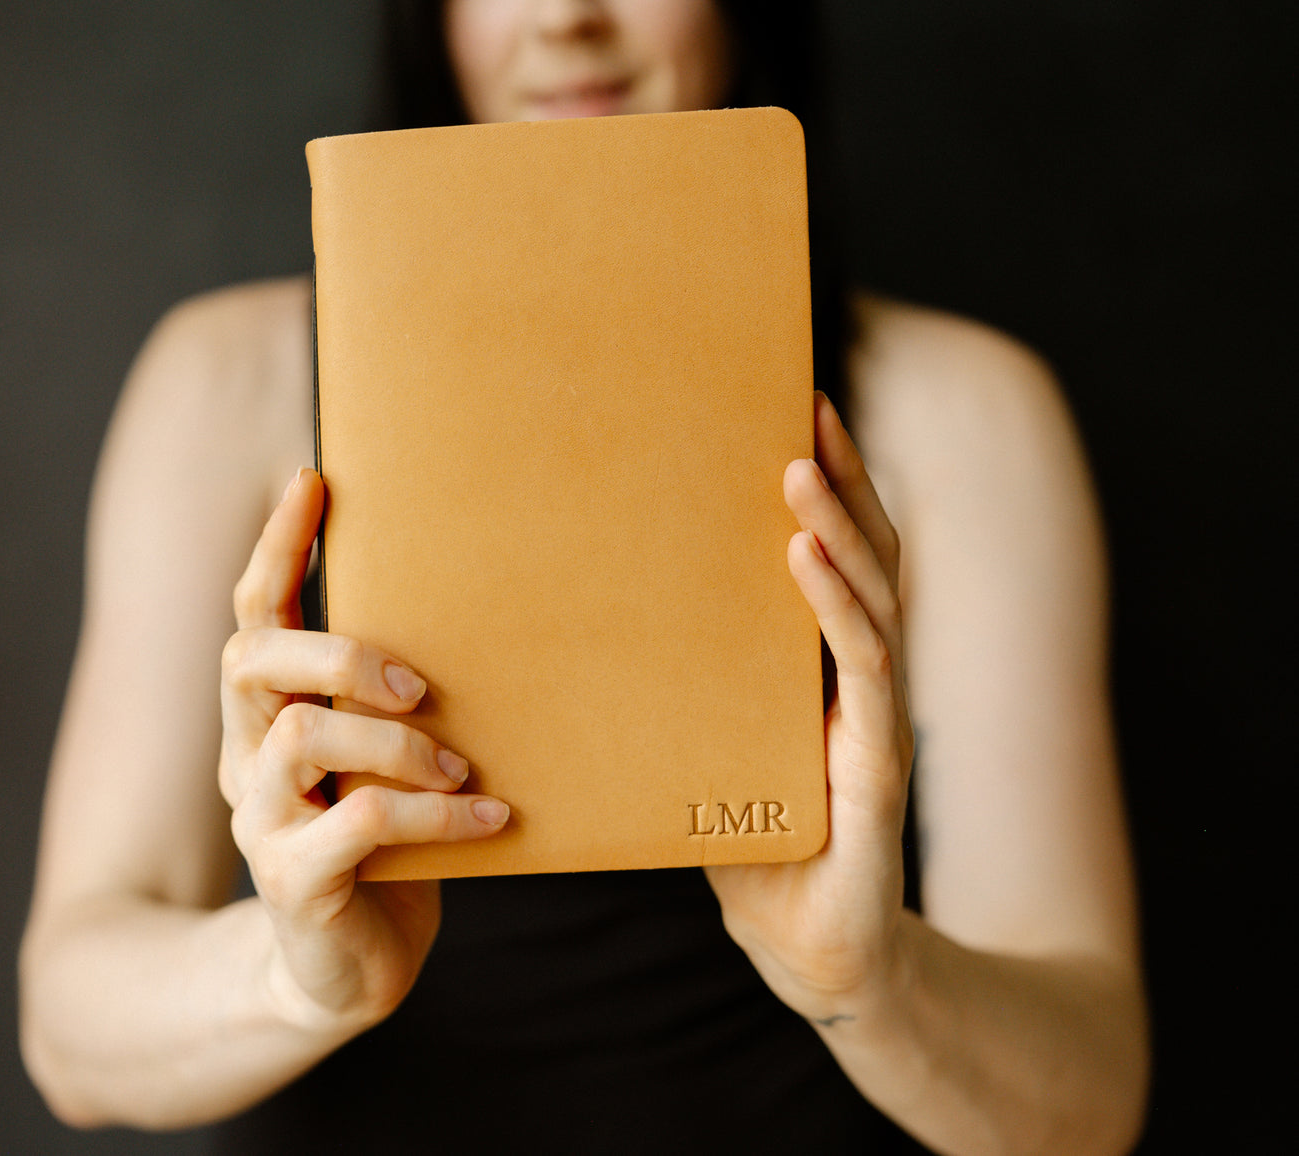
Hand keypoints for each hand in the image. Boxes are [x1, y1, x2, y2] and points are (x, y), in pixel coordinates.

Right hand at [218, 468, 508, 1035]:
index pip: (252, 614)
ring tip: (460, 768)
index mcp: (268, 717)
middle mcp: (247, 758)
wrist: (350, 971)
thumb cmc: (385, 847)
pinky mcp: (293, 882)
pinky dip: (433, 817)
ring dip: (396, 742)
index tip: (312, 479)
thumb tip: (484, 617)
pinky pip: (358, 824)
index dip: (276, 547)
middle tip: (419, 683)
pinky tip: (492, 821)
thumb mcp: (386, 762)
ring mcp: (260, 821)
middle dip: (338, 652)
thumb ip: (396, 705)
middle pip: (250, 660)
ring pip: (301, 737)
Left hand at [705, 393, 913, 1023]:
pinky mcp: (874, 767)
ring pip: (870, 599)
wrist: (813, 953)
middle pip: (867, 557)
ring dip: (837, 526)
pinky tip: (805, 558)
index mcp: (825, 671)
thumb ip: (688, 694)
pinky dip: (836, 607)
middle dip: (843, 478)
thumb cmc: (756, 850)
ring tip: (797, 467)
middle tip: (807, 403)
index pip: (839, 560)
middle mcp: (861, 680)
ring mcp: (875, 718)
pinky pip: (861, 670)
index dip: (828, 488)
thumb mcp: (711, 755)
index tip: (794, 413)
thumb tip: (599, 627)